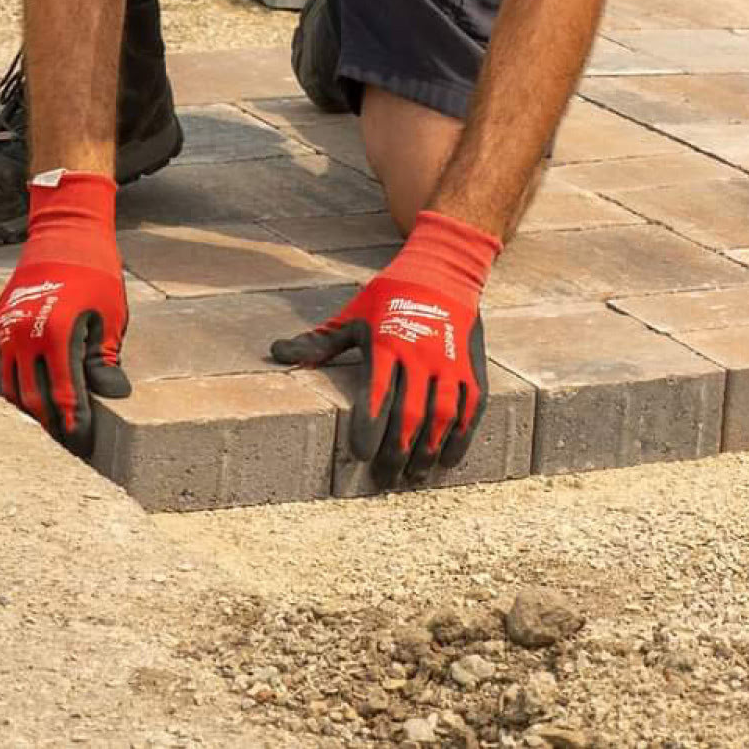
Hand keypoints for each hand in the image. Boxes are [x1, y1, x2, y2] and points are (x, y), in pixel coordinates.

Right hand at [0, 171, 129, 455]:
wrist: (64, 230)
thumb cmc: (96, 272)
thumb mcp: (109, 315)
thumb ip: (104, 359)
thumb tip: (112, 396)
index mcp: (58, 334)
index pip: (65, 394)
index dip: (76, 422)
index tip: (84, 442)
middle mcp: (25, 334)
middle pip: (32, 398)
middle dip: (50, 424)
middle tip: (66, 444)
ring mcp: (6, 327)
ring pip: (11, 386)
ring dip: (29, 408)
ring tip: (48, 428)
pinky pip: (5, 363)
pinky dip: (18, 381)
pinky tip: (34, 394)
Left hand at [269, 210, 500, 487]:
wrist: (443, 269)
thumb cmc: (389, 296)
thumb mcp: (353, 313)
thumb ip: (319, 341)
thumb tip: (276, 353)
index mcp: (386, 342)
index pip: (376, 394)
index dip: (369, 429)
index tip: (359, 456)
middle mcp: (420, 354)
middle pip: (409, 414)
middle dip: (396, 452)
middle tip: (384, 479)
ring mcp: (450, 361)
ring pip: (441, 416)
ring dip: (427, 451)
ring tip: (412, 477)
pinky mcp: (472, 367)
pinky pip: (470, 409)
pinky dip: (460, 437)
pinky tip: (446, 460)